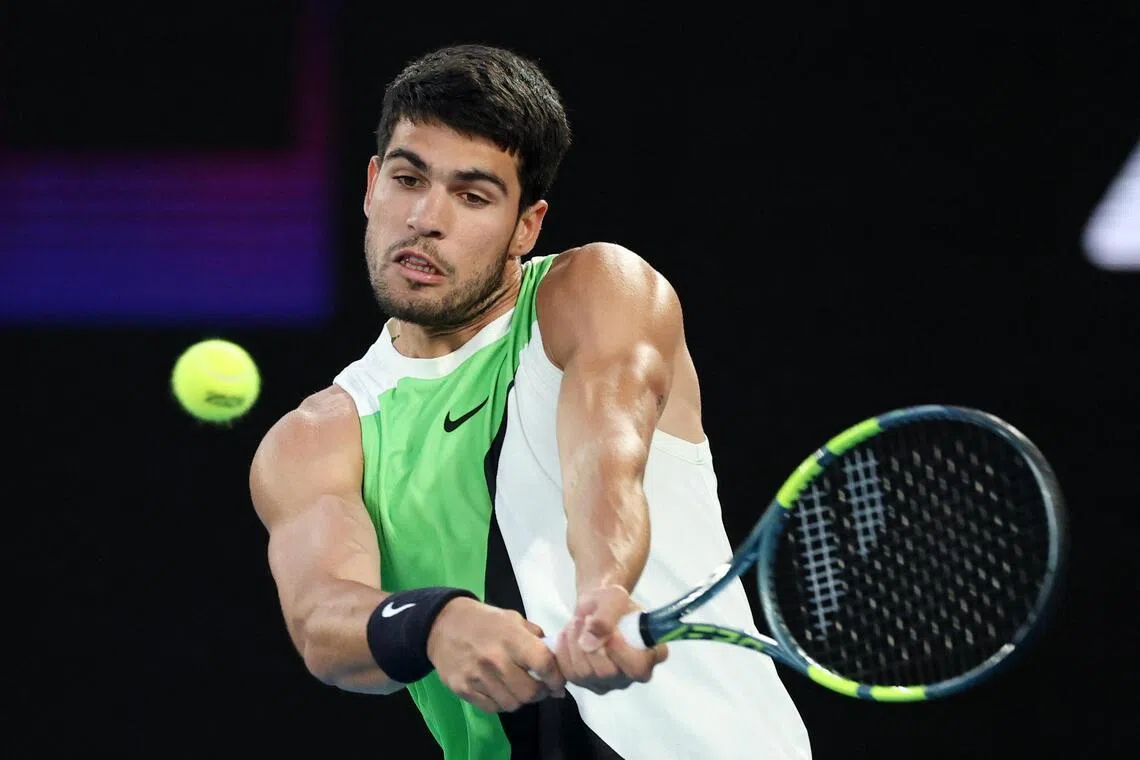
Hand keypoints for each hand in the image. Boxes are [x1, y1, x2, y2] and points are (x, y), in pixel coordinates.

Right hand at [426, 597, 566, 712]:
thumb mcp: (513, 619)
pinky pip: (493, 708)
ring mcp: (477, 677)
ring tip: (519, 689)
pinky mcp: (463, 690)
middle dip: (541, 693)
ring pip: (512, 704)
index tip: (558, 682)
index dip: (556, 677)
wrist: (442, 625)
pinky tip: (501, 691)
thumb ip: (535, 638)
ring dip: (521, 700)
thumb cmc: (484, 621)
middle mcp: (495, 659)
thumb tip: (557, 661)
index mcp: (511, 638)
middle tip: (540, 688)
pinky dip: (502, 703)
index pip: (544, 664)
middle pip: (530, 692)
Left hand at [553, 584, 668, 694]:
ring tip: (578, 623)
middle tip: (586, 619)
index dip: (622, 653)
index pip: (638, 668)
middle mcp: (630, 675)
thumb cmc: (611, 603)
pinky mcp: (586, 684)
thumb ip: (607, 616)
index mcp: (650, 655)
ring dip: (575, 643)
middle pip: (607, 673)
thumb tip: (590, 641)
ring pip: (584, 673)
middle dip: (591, 643)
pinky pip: (569, 673)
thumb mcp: (614, 597)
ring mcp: (608, 683)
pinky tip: (570, 635)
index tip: (611, 633)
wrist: (593, 609)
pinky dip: (564, 650)